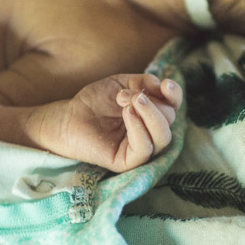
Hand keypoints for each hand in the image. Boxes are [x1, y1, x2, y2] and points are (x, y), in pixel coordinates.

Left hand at [50, 73, 180, 172]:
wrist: (69, 115)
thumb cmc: (95, 101)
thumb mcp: (121, 84)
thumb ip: (143, 83)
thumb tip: (163, 86)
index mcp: (152, 113)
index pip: (173, 106)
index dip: (174, 95)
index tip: (166, 84)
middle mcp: (150, 132)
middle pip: (169, 120)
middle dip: (152, 102)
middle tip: (127, 95)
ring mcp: (140, 148)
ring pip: (163, 137)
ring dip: (150, 115)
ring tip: (130, 102)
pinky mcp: (128, 162)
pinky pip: (144, 149)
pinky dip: (139, 129)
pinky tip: (127, 114)